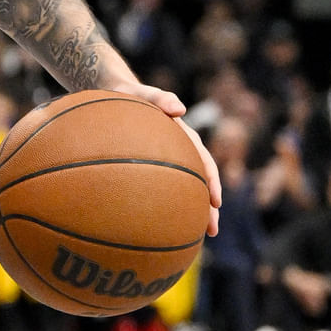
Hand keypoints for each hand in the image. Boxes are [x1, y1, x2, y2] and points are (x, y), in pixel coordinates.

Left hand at [108, 81, 221, 236]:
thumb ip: (160, 98)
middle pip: (199, 182)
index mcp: (183, 137)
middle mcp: (179, 150)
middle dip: (208, 207)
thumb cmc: (130, 94)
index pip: (203, 162)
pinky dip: (166, 205)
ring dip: (191, 211)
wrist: (115, 93)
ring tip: (193, 237)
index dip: (212, 182)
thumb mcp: (143, 93)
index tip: (216, 203)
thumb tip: (180, 109)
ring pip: (183, 188)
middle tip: (212, 231)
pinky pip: (162, 188)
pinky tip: (159, 224)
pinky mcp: (150, 165)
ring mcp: (166, 159)